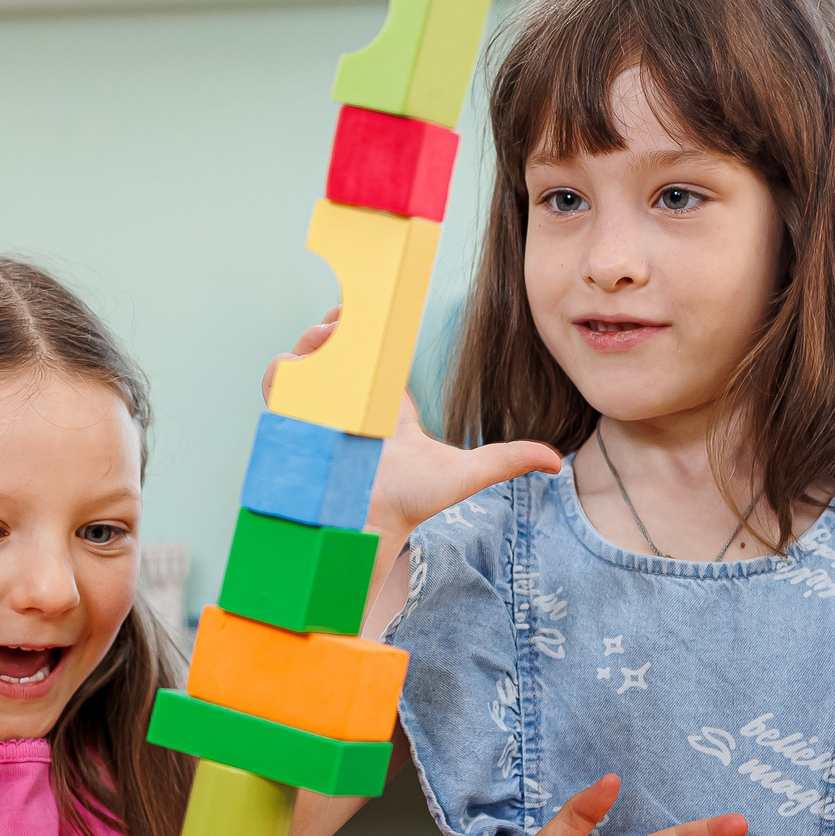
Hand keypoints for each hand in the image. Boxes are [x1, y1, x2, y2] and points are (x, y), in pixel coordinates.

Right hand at [263, 317, 557, 532]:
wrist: (373, 525)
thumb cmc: (412, 502)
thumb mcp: (464, 473)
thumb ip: (508, 459)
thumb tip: (556, 461)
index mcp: (384, 405)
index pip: (372, 355)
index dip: (370, 328)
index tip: (378, 309)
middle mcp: (350, 403)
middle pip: (335, 347)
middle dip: (337, 325)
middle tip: (350, 314)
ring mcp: (321, 411)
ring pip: (306, 358)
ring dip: (314, 339)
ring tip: (332, 332)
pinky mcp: (297, 422)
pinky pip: (279, 383)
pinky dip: (285, 367)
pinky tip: (309, 362)